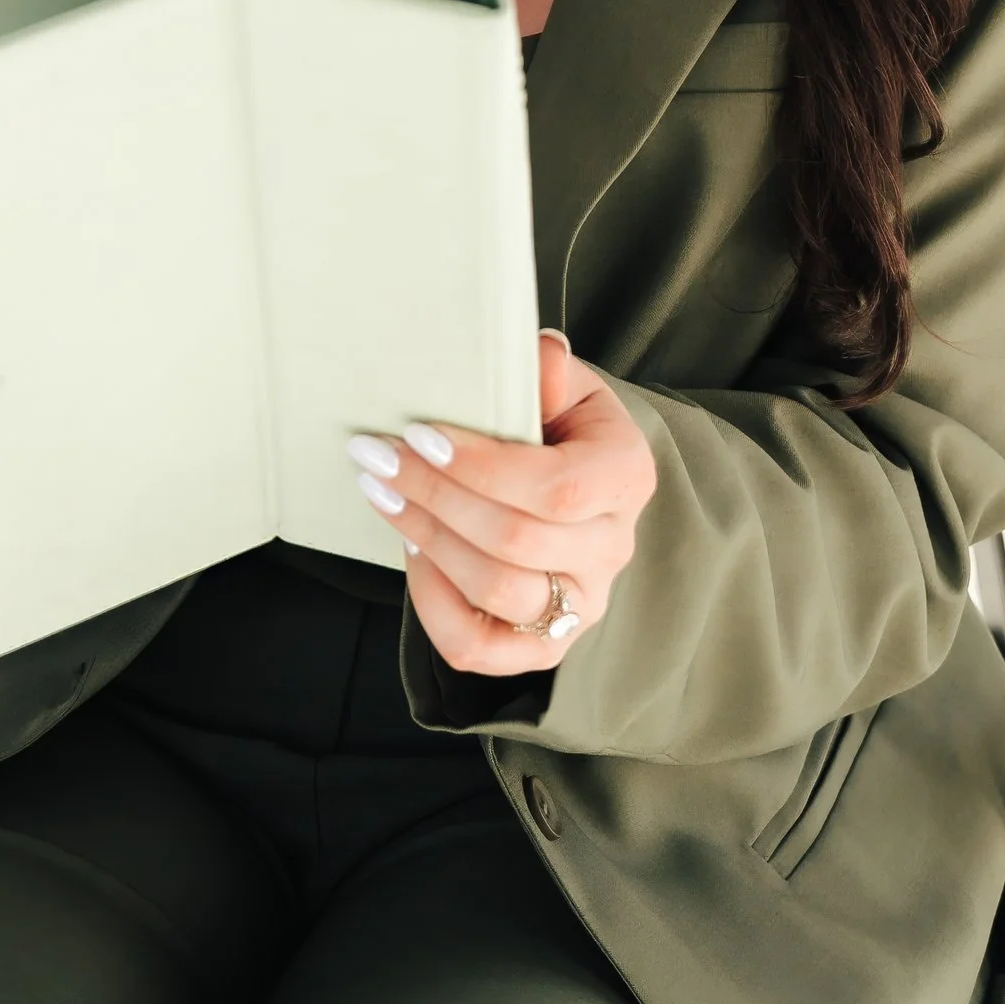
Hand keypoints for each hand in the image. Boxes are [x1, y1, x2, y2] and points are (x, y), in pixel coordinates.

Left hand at [347, 328, 655, 677]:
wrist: (580, 484)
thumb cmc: (563, 428)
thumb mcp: (565, 387)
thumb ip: (550, 371)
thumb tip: (541, 356)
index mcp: (626, 477)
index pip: (556, 488)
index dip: (481, 468)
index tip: (418, 436)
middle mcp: (613, 548)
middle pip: (517, 540)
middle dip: (435, 496)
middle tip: (378, 458)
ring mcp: (582, 604)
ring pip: (496, 591)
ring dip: (428, 540)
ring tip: (384, 495)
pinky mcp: (544, 644)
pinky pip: (480, 648)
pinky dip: (433, 605)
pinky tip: (410, 550)